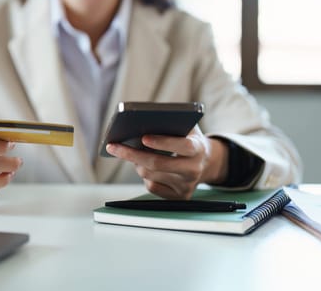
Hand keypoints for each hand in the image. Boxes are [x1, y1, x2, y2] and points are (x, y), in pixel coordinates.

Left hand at [105, 125, 227, 199]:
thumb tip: (139, 122)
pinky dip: (144, 176)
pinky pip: (152, 187)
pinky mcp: (179, 197)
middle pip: (158, 164)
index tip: (143, 137)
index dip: (162, 142)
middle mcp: (194, 170)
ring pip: (150, 175)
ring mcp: (187, 186)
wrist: (205, 162)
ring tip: (131, 154)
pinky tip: (143, 167)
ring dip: (136, 164)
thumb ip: (170, 123)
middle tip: (114, 146)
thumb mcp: (185, 127)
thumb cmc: (188, 139)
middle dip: (132, 154)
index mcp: (198, 149)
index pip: (181, 146)